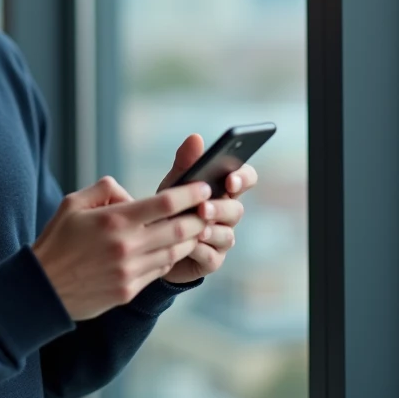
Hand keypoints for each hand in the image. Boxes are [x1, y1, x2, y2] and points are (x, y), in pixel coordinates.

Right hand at [32, 176, 212, 320]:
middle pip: (180, 229)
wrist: (42, 288)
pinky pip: (160, 270)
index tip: (203, 186)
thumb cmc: (57, 240)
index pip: (164, 202)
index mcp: (114, 220)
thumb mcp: (73, 203)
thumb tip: (130, 194)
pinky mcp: (129, 290)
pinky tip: (170, 248)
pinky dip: (170, 257)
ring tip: (195, 228)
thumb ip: (104, 189)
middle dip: (200, 217)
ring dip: (189, 239)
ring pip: (175, 251)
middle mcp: (127, 246)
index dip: (189, 193)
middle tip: (208, 208)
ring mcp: (130, 271)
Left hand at [154, 133, 258, 284]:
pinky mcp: (212, 260)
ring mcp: (222, 238)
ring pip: (227, 234)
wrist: (152, 245)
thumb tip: (195, 138)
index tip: (230, 179)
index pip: (246, 178)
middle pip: (237, 208)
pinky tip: (188, 247)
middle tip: (203, 208)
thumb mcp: (174, 184)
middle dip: (220, 207)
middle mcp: (227, 214)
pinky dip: (200, 250)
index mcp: (223, 190)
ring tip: (196, 227)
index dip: (243, 178)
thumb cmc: (170, 209)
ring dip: (211, 230)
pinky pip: (213, 256)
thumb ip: (185, 163)